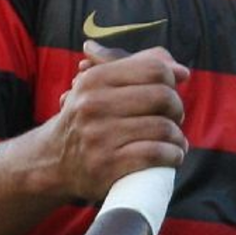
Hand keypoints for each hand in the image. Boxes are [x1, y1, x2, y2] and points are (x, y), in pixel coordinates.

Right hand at [49, 40, 188, 202]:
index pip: (155, 69)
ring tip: (173, 141)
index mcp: (94, 79)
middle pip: (163, 96)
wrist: (53, 160)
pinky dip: (172, 155)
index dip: (171, 81)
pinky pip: (155, 154)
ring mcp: (99, 136)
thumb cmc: (88, 119)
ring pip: (163, 127)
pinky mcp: (106, 165)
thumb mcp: (102, 86)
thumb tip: (182, 71)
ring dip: (176, 137)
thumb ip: (139, 69)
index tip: (166, 96)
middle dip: (176, 109)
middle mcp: (93, 104)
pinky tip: (171, 156)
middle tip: (172, 120)